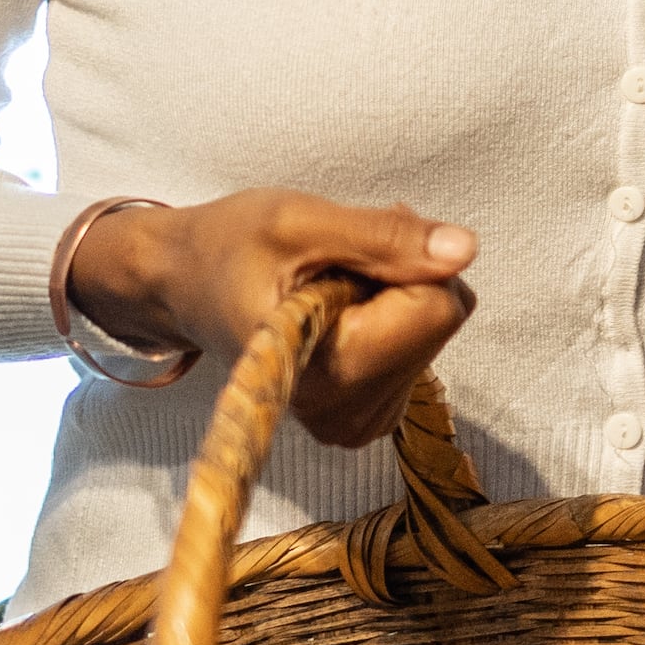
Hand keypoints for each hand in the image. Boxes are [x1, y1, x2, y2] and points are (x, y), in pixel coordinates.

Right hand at [65, 190, 481, 447]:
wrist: (179, 285)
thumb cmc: (226, 247)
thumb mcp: (301, 222)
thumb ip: (386, 237)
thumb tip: (465, 249)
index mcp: (328, 372)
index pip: (439, 307)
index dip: (405, 260)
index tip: (350, 246)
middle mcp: (344, 414)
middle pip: (438, 321)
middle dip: (400, 277)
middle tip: (333, 262)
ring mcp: (353, 423)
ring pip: (431, 333)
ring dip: (391, 295)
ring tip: (325, 284)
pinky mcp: (360, 419)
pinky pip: (415, 351)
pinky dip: (385, 318)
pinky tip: (335, 308)